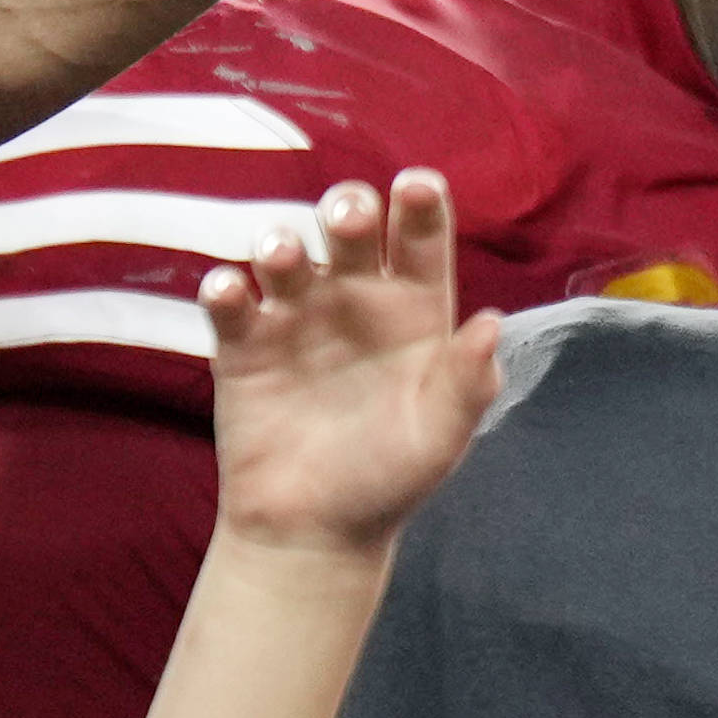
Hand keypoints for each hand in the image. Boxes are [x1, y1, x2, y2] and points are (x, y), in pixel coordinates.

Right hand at [197, 171, 500, 560]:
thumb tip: (492, 324)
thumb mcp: (440, 438)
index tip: (417, 184)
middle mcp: (353, 301)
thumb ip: (468, 384)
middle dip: (346, 210)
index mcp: (412, 311)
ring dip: (280, 244)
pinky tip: (231, 294)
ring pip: (284, 255)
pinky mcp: (242, 346)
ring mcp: (295, 319)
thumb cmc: (389, 481)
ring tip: (282, 259)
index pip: (420, 242)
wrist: (312, 533)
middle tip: (347, 216)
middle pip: (348, 231)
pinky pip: (230, 303)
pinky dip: (225, 289)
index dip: (420, 207)